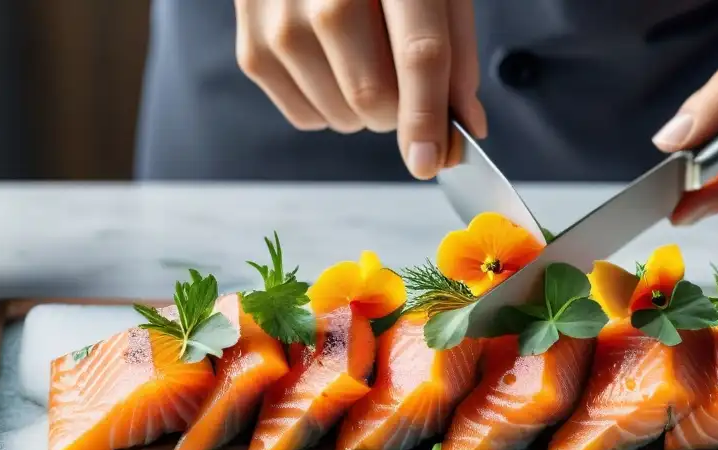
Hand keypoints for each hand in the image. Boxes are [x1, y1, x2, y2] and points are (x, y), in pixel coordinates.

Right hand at [234, 0, 486, 179]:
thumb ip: (456, 52)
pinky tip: (328, 62)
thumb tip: (464, 126)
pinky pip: (307, 118)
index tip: (430, 159)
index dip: (427, 115)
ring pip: (340, 116)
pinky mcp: (253, 50)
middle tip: (401, 83)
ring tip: (359, 58)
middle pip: (372, 96)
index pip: (418, 52)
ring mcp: (281, 22)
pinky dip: (329, 106)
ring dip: (363, 110)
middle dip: (399, 112)